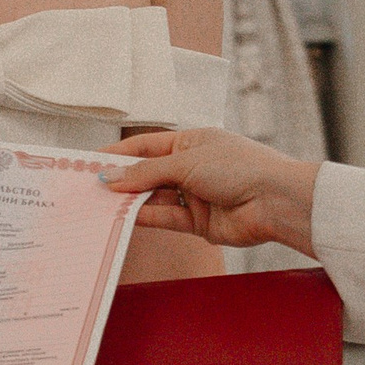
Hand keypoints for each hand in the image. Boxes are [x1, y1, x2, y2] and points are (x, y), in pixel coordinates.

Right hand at [103, 128, 320, 256]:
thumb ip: (145, 173)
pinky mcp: (198, 222)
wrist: (274, 201)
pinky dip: (146, 217)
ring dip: (131, 201)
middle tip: (91, 188)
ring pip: (155, 198)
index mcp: (190, 142)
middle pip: (148, 174)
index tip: (91, 161)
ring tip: (102, 204)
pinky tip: (125, 216)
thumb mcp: (185, 162)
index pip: (146, 146)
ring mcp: (195, 196)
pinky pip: (167, 219)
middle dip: (122, 181)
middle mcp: (191, 168)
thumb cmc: (237, 167)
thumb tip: (110, 177)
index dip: (119, 153)